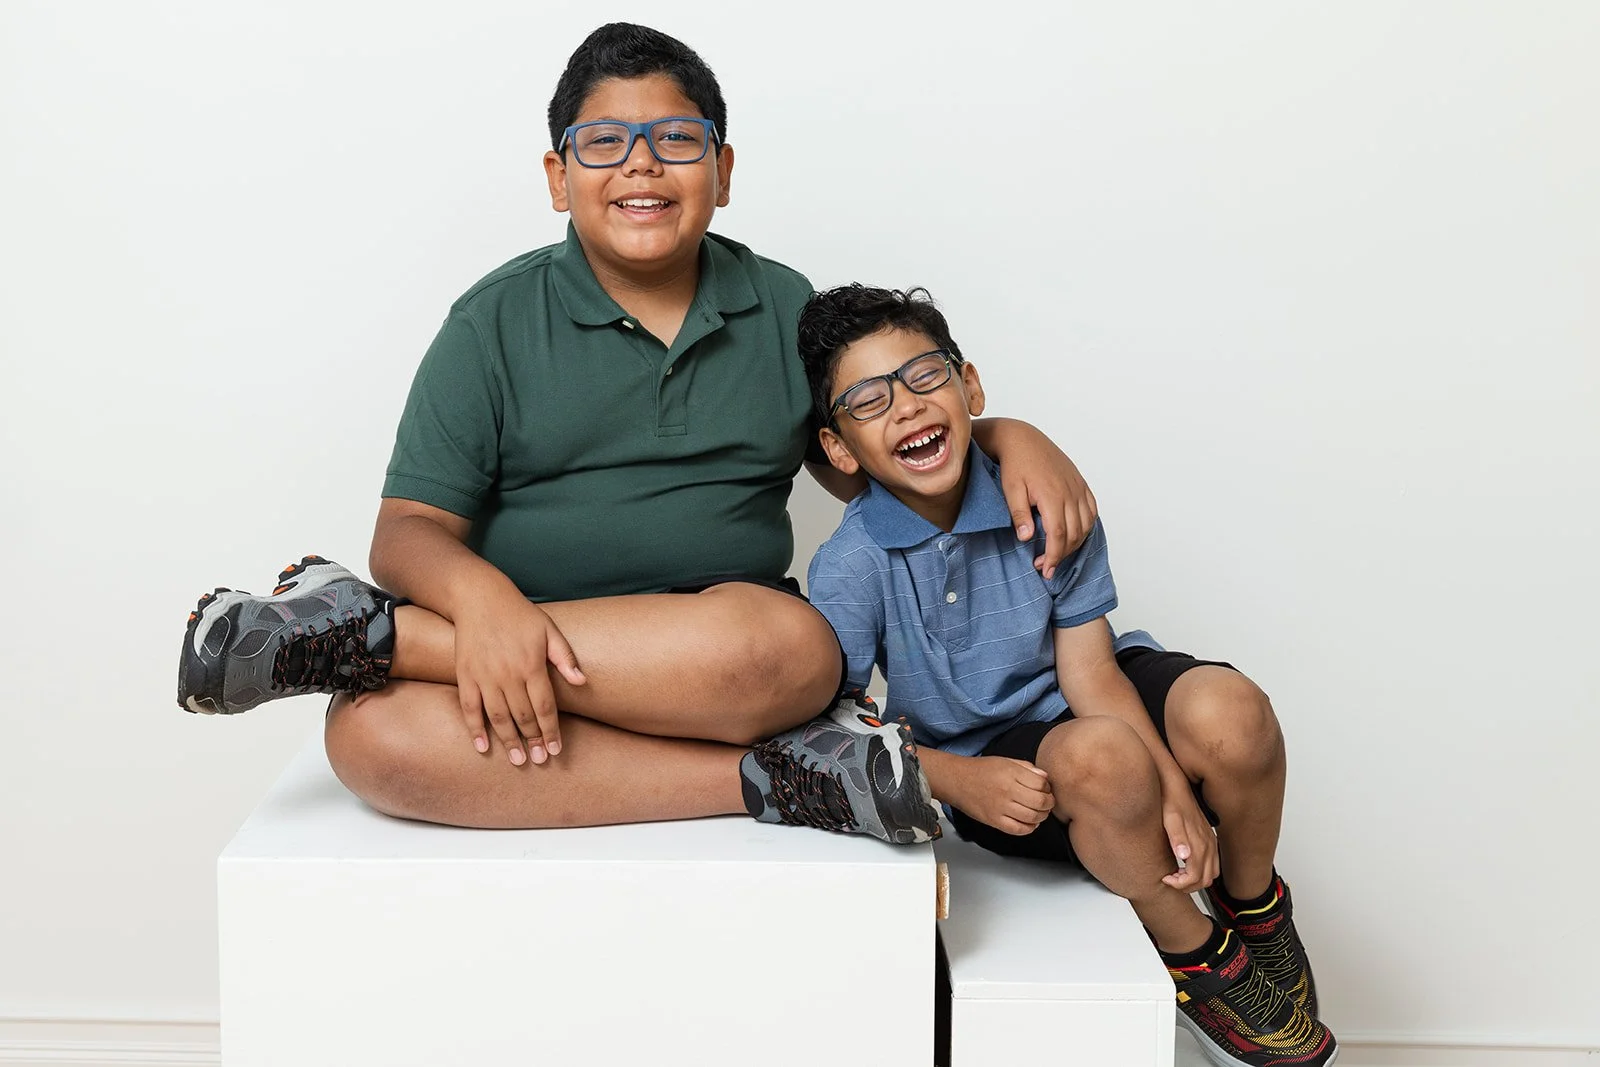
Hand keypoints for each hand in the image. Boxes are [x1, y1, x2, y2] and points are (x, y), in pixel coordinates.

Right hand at [454, 593, 585, 765]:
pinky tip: (483, 747)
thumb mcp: (549, 630)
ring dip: (508, 741)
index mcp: (531, 664)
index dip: (551, 731)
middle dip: (533, 741)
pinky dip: (475, 729)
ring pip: (498, 717)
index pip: (545, 707)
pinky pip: (469, 708)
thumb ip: (565, 658)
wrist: (480, 598)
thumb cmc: (519, 614)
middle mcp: (508, 674)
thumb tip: (582, 682)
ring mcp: (484, 676)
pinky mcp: (465, 675)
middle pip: (523, 716)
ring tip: (518, 760)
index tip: (556, 749)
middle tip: (540, 760)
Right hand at [945, 756, 1054, 835]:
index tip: (1046, 789)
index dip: (1048, 788)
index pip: (1042, 784)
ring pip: (1032, 817)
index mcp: (1011, 773)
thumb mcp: (1006, 761)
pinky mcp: (994, 821)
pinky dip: (1029, 828)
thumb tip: (1045, 778)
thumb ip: (1027, 768)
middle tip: (1047, 802)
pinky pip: (1018, 829)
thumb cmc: (980, 770)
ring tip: (1040, 812)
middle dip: (1049, 803)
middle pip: (1040, 802)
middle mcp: (1007, 790)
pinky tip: (1030, 823)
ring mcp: (1001, 807)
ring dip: (1042, 816)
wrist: (956, 780)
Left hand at [992, 423, 1097, 580]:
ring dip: (1075, 543)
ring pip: (1086, 524)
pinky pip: (1092, 509)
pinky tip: (1075, 534)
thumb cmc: (1015, 464)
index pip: (1059, 535)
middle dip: (1062, 555)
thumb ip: (1019, 514)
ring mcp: (1078, 487)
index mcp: (1052, 496)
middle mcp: (1070, 492)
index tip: (1045, 570)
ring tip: (1059, 553)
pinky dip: (1087, 526)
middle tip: (1047, 566)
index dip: (1054, 556)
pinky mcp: (1080, 483)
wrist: (1023, 439)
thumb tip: (1026, 537)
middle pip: (1074, 534)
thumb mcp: (1011, 490)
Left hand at [1159, 777, 1218, 891]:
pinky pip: (1212, 864)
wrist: (1176, 785)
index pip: (1195, 877)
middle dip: (1188, 885)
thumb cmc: (1171, 801)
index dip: (1180, 884)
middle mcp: (1209, 845)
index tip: (1166, 878)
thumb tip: (1185, 857)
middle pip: (1205, 880)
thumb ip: (1177, 838)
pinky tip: (1185, 864)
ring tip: (1177, 873)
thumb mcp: (1170, 819)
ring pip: (1211, 874)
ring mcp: (1211, 842)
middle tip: (1170, 878)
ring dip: (1195, 879)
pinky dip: (1201, 871)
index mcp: (1199, 844)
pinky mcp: (1210, 839)